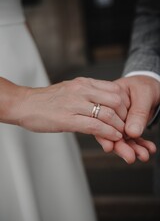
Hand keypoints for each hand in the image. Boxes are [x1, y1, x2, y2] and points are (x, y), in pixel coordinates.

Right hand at [5, 77, 128, 140]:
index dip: (125, 103)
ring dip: (119, 126)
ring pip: (108, 113)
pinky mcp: (67, 119)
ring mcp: (74, 104)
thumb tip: (105, 104)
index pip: (115, 89)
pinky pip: (95, 125)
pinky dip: (108, 132)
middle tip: (126, 125)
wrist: (25, 104)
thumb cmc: (48, 100)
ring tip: (121, 134)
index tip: (126, 114)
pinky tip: (113, 137)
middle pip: (116, 100)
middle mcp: (81, 90)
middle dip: (125, 115)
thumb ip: (88, 94)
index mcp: (84, 83)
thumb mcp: (71, 90)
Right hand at [95, 75, 158, 162]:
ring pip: (122, 138)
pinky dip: (141, 145)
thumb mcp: (144, 94)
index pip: (105, 118)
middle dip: (121, 146)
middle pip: (111, 131)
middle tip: (130, 157)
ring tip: (143, 155)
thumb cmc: (145, 85)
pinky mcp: (128, 127)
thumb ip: (138, 112)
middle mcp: (112, 112)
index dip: (109, 132)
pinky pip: (133, 139)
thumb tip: (131, 132)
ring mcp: (119, 121)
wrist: (151, 85)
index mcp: (109, 99)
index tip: (119, 141)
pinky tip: (148, 149)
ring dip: (132, 148)